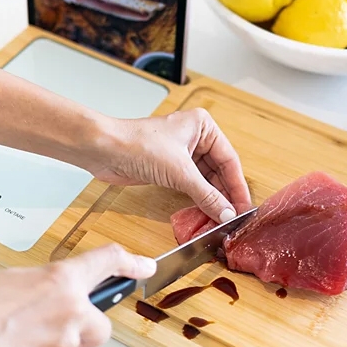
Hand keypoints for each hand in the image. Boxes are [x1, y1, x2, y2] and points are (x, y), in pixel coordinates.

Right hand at [0, 244, 155, 346]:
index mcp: (62, 281)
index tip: (145, 267)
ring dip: (56, 344)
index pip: (107, 262)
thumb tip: (64, 292)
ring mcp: (65, 346)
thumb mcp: (17, 279)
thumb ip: (52, 284)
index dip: (131, 263)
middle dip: (84, 325)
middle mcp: (72, 312)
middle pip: (100, 323)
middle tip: (53, 324)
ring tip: (21, 341)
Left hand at [86, 108, 252, 222]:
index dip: (237, 185)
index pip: (229, 159)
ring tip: (222, 219)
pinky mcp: (169, 168)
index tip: (244, 206)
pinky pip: (191, 186)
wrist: (102, 150)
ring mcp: (182, 154)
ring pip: (205, 180)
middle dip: (225, 194)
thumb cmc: (137, 145)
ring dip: (212, 199)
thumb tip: (227, 213)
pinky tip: (206, 213)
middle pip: (219, 171)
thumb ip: (206, 195)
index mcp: (202, 126)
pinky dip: (198, 199)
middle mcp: (195, 137)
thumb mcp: (179, 171)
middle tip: (234, 217)